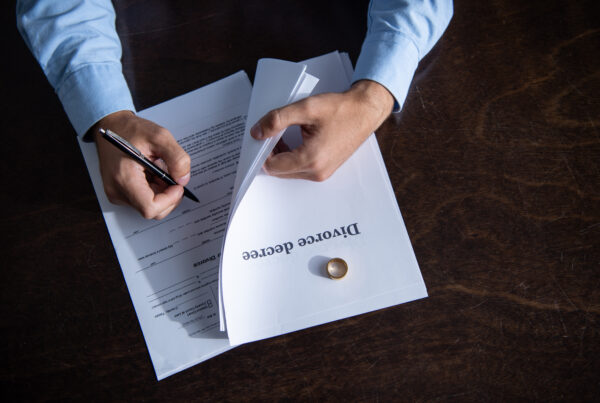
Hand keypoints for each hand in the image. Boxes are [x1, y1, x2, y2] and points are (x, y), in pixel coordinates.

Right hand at [92, 111, 190, 219]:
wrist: (111, 126)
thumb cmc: (131, 130)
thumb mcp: (160, 136)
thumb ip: (177, 158)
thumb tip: (183, 179)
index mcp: (124, 177)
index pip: (150, 208)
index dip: (169, 200)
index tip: (177, 184)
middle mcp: (117, 191)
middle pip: (152, 210)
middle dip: (168, 196)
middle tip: (171, 174)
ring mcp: (117, 194)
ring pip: (150, 206)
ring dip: (161, 192)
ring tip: (158, 169)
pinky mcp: (120, 193)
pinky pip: (143, 200)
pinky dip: (154, 189)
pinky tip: (152, 173)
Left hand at [250, 80, 393, 180]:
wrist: (365, 112)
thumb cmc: (342, 109)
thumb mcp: (306, 108)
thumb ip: (277, 119)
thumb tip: (257, 132)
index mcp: (311, 159)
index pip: (273, 166)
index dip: (262, 151)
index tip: (262, 135)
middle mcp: (317, 172)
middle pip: (279, 172)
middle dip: (270, 154)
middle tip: (270, 133)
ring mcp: (322, 173)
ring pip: (288, 172)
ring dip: (281, 156)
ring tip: (282, 135)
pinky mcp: (325, 170)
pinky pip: (300, 169)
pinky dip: (291, 158)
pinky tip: (292, 141)